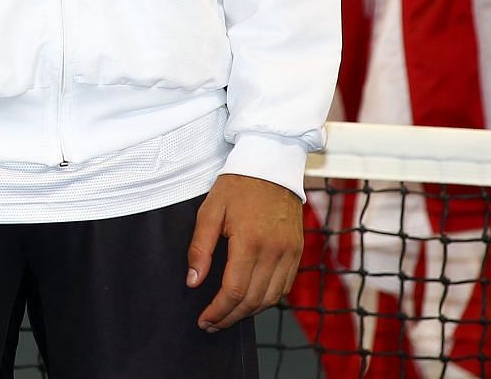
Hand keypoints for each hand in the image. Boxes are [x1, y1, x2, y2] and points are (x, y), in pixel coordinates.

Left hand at [187, 173, 303, 331]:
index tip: (203, 320)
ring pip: (270, 298)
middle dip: (230, 317)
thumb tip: (193, 281)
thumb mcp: (209, 211)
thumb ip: (200, 248)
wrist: (271, 166)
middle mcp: (274, 252)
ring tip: (227, 316)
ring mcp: (289, 253)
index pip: (233, 290)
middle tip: (211, 324)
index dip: (217, 311)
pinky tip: (250, 300)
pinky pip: (284, 287)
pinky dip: (267, 299)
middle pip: (253, 300)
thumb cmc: (236, 186)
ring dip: (248, 313)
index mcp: (249, 241)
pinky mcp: (297, 252)